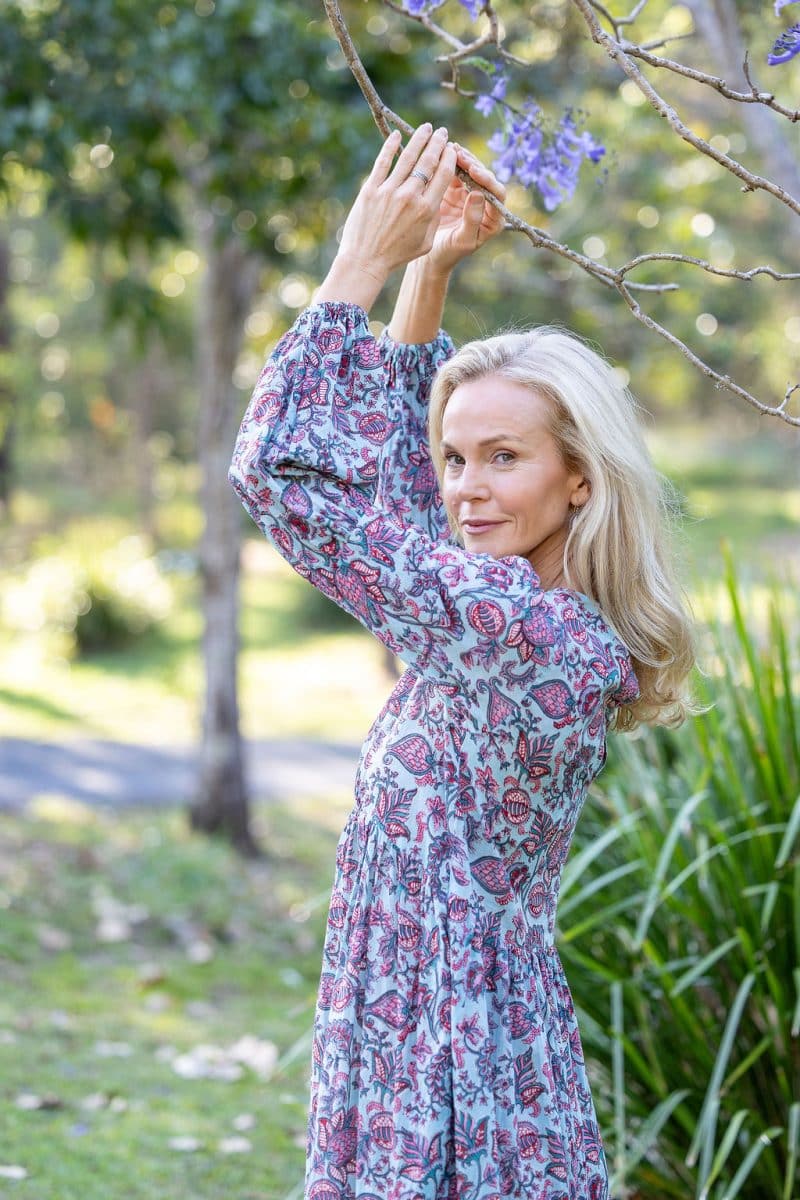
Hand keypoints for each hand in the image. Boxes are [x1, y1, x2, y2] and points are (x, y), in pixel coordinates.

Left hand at [334, 125, 456, 285]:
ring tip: (426, 128)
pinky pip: (383, 162)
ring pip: (407, 157)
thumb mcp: (424, 241)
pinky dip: (391, 146)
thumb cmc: (397, 255)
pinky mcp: (370, 190)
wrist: (365, 261)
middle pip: (428, 161)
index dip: (449, 157)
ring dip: (419, 139)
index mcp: (426, 210)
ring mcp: (389, 191)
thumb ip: (433, 217)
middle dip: (437, 143)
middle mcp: (409, 197)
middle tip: (442, 131)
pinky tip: (397, 135)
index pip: (443, 174)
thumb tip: (436, 195)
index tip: (451, 148)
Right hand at [425, 145, 506, 275]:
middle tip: (461, 155)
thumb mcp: (462, 241)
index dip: (488, 181)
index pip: (497, 195)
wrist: (429, 257)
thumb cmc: (448, 254)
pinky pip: (455, 173)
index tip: (475, 171)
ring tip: (452, 148)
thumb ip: (473, 219)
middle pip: (485, 179)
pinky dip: (451, 162)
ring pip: (471, 172)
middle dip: (474, 165)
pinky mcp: (454, 191)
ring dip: (463, 160)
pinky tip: (444, 152)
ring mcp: (469, 196)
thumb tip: (479, 194)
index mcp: (492, 220)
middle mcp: (484, 206)